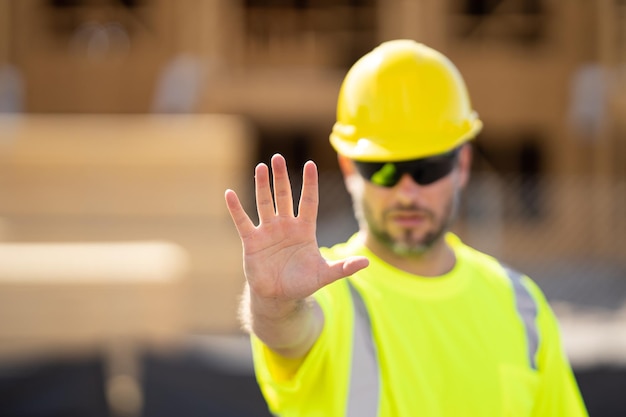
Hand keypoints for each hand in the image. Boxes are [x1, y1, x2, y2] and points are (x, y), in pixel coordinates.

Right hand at [225, 154, 367, 302]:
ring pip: (264, 203)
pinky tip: (229, 193)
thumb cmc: (302, 283)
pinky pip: (242, 221)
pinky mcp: (252, 241)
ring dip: (262, 186)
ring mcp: (268, 231)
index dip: (310, 184)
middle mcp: (286, 225)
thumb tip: (366, 263)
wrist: (279, 297)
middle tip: (278, 158)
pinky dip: (236, 208)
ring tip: (261, 167)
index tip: (311, 165)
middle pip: (284, 196)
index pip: (309, 201)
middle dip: (281, 178)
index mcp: (305, 229)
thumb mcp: (325, 275)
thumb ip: (343, 268)